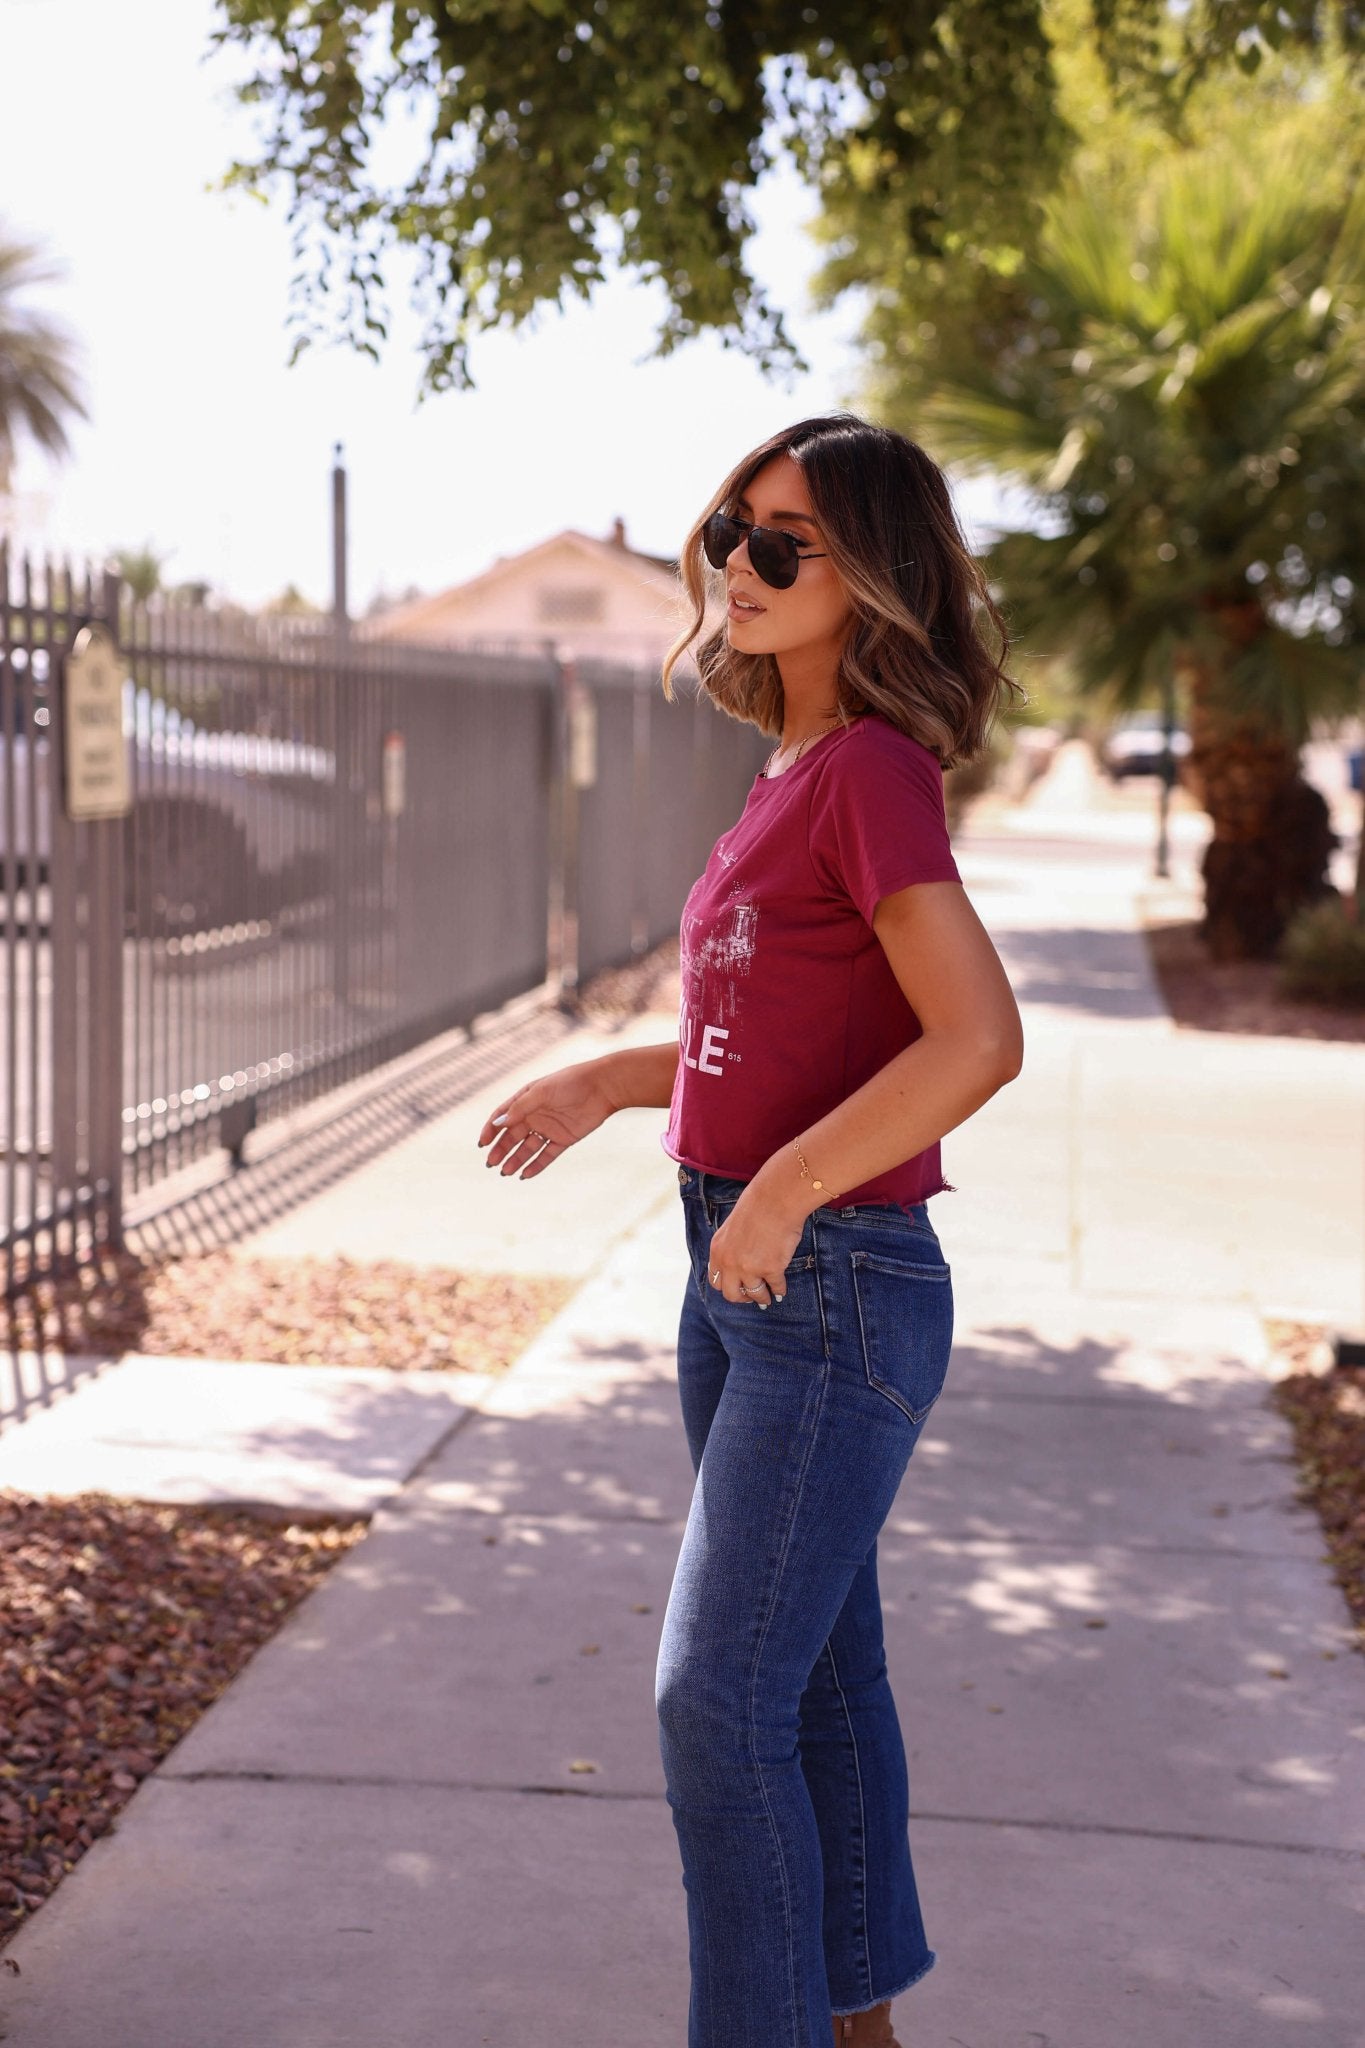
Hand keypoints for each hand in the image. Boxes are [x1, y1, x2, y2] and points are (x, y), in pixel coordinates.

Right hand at [477, 1058, 616, 1179]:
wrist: (603, 1087)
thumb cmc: (570, 1083)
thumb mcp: (541, 1092)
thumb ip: (520, 1108)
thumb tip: (498, 1123)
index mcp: (526, 1099)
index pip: (503, 1116)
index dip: (491, 1130)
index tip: (482, 1143)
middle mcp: (536, 1114)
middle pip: (513, 1136)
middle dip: (500, 1150)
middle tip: (490, 1163)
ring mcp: (549, 1128)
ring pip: (528, 1148)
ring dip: (516, 1160)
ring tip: (505, 1172)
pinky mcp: (564, 1139)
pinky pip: (547, 1155)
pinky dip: (536, 1165)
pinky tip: (525, 1174)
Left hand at [707, 1183, 805, 1307]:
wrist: (775, 1200)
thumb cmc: (757, 1207)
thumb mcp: (731, 1228)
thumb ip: (730, 1248)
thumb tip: (738, 1265)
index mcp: (718, 1251)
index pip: (716, 1280)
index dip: (727, 1286)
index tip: (737, 1287)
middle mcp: (730, 1263)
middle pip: (731, 1294)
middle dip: (742, 1298)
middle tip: (751, 1297)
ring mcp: (750, 1269)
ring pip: (754, 1295)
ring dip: (762, 1298)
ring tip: (768, 1298)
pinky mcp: (771, 1270)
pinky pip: (776, 1287)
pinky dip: (779, 1290)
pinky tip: (781, 1290)